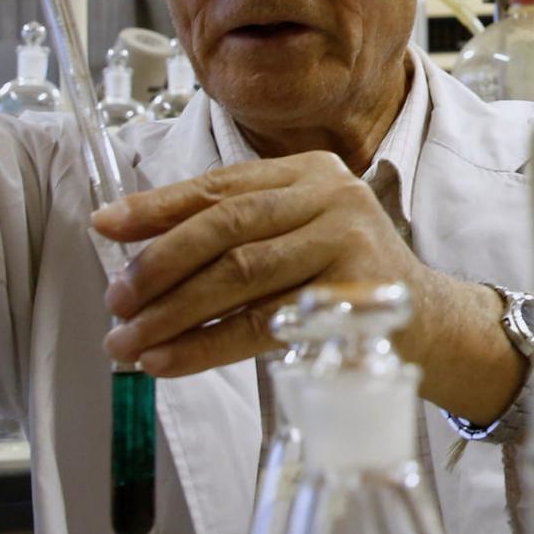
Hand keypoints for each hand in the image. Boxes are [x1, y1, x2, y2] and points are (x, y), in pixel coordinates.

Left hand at [94, 153, 526, 425]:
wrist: (428, 322)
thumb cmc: (344, 279)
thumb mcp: (293, 239)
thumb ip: (231, 234)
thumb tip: (132, 247)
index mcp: (308, 172)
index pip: (221, 186)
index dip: (157, 207)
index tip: (105, 226)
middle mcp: (331, 196)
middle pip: (227, 228)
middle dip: (159, 267)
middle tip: (115, 303)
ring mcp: (347, 241)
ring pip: (240, 275)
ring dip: (174, 314)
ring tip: (128, 344)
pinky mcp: (353, 293)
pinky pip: (264, 322)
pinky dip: (207, 344)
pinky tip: (170, 360)